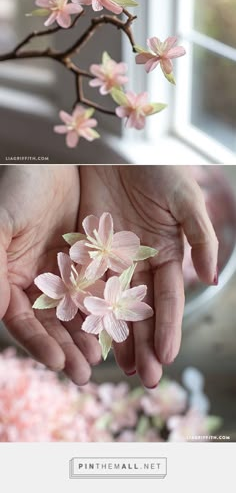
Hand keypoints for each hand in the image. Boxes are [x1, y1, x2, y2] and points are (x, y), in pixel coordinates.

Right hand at [0, 165, 100, 383]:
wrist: (49, 155)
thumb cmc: (14, 188)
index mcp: (7, 278)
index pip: (23, 321)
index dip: (39, 344)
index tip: (59, 364)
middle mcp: (34, 279)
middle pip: (51, 324)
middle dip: (67, 349)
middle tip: (87, 373)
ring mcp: (61, 268)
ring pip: (76, 310)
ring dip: (88, 335)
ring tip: (104, 358)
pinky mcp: (86, 255)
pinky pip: (97, 285)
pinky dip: (105, 306)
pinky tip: (119, 323)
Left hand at [79, 165, 217, 387]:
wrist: (117, 147)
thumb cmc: (158, 169)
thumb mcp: (184, 199)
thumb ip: (199, 236)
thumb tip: (212, 278)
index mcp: (169, 254)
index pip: (168, 298)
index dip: (169, 327)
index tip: (168, 356)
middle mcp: (141, 263)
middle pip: (142, 311)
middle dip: (146, 344)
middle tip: (146, 377)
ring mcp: (113, 259)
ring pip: (113, 306)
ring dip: (117, 337)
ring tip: (121, 369)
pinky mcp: (85, 250)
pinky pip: (85, 284)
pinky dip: (85, 310)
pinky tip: (84, 335)